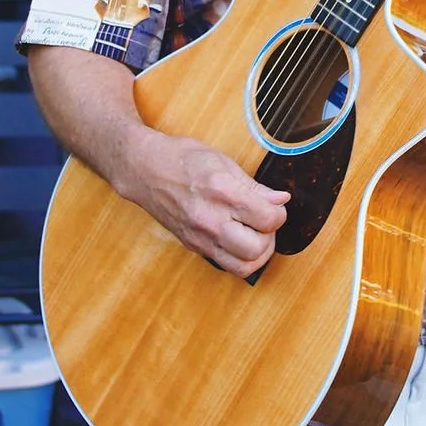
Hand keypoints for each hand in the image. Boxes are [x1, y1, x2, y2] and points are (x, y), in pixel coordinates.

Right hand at [123, 129, 288, 272]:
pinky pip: (226, 265)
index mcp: (221, 191)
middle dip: (270, 237)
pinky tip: (239, 241)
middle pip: (257, 248)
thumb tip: (281, 200)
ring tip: (255, 236)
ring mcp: (200, 236)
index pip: (268, 218)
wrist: (144, 170)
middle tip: (266, 222)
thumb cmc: (181, 158)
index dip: (279, 213)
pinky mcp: (193, 246)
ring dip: (257, 254)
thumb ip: (254, 186)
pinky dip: (240, 258)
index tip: (275, 205)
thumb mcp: (223, 161)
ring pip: (243, 266)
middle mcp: (210, 219)